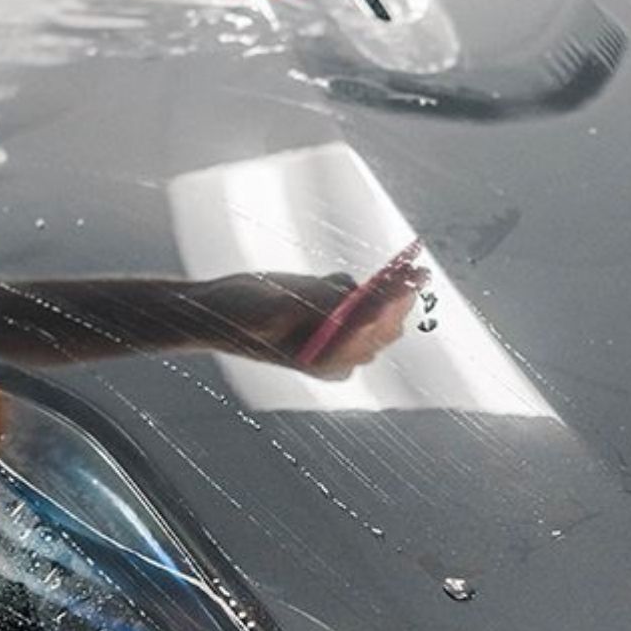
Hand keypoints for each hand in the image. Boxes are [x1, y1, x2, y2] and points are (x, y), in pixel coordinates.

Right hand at [194, 261, 425, 379]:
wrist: (210, 311)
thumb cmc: (238, 314)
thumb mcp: (277, 306)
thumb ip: (320, 305)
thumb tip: (361, 301)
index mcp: (327, 360)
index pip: (372, 330)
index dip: (396, 305)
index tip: (415, 282)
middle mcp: (333, 350)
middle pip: (380, 324)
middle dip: (400, 298)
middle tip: (421, 272)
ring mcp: (328, 331)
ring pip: (369, 309)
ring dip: (385, 290)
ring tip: (412, 270)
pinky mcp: (320, 311)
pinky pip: (348, 295)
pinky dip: (354, 284)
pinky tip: (341, 277)